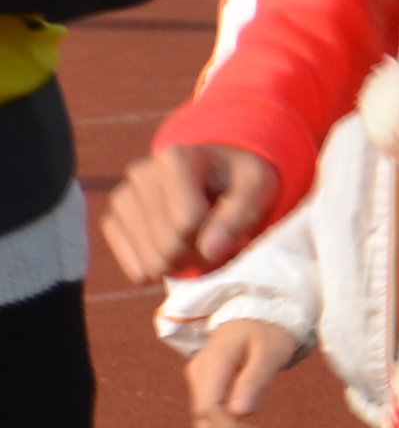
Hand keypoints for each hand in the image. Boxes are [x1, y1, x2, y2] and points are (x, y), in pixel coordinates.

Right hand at [102, 143, 279, 281]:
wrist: (214, 175)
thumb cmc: (238, 181)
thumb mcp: (256, 188)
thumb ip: (239, 216)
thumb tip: (211, 250)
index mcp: (175, 159)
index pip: (188, 222)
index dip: (217, 235)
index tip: (232, 225)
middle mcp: (140, 175)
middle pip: (169, 245)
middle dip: (201, 252)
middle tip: (217, 238)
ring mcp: (121, 200)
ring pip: (152, 261)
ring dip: (183, 263)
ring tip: (199, 241)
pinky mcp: (112, 223)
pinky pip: (135, 268)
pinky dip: (163, 269)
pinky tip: (176, 250)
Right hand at [184, 318, 301, 427]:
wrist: (259, 313)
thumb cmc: (268, 329)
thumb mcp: (270, 350)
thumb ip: (255, 379)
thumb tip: (240, 414)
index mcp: (211, 365)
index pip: (209, 409)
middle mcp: (199, 378)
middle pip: (208, 425)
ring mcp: (203, 387)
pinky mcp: (212, 394)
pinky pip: (217, 424)